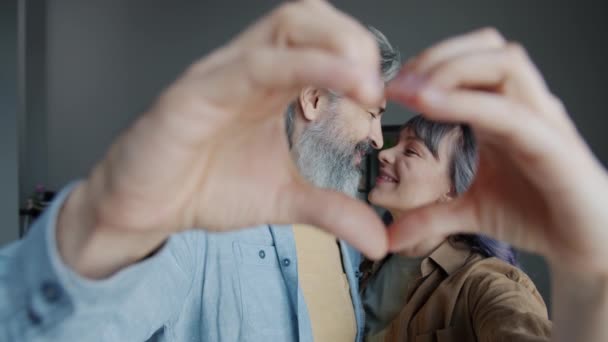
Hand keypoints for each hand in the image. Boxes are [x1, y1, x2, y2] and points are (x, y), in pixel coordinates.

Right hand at [60, 0, 387, 267]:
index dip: (361, 57)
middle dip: (354, 41)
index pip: (324, 42)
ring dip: (336, 47)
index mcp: (273, 86)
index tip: (381, 99)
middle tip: (374, 88)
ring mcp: (224, 75)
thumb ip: (332, 210)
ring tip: (364, 86)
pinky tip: (336, 86)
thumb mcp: (284, 200)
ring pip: (287, 26)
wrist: (145, 206)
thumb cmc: (207, 187)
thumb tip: (378, 239)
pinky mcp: (195, 93)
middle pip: (308, 16)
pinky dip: (302, 68)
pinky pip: (252, 67)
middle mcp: (251, 70)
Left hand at [386, 28, 607, 273]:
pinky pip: (511, 111)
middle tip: (401, 84)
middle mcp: (522, 105)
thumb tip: (390, 234)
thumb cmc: (537, 214)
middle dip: (437, 56)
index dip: (429, 63)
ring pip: (505, 63)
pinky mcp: (552, 144)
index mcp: (500, 112)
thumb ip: (429, 215)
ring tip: (415, 92)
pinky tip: (431, 105)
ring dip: (452, 69)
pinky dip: (469, 103)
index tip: (392, 86)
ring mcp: (540, 120)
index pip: (469, 61)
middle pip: (487, 48)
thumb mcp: (470, 210)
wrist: (584, 243)